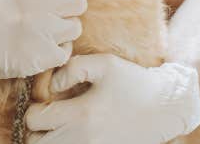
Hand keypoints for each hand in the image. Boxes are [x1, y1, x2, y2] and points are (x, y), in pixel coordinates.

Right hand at [0, 0, 86, 81]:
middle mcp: (43, 6)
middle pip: (80, 2)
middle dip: (70, 5)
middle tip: (54, 11)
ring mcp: (44, 34)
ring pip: (75, 28)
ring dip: (63, 29)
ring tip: (45, 31)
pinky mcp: (41, 58)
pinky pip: (66, 52)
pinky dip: (57, 51)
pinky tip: (41, 48)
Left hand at [26, 54, 199, 143]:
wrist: (165, 108)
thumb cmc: (134, 82)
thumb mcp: (105, 64)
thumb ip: (72, 68)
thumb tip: (52, 85)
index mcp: (81, 114)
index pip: (34, 119)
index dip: (35, 109)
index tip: (48, 103)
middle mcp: (82, 139)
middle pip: (36, 143)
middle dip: (38, 130)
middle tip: (50, 117)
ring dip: (50, 140)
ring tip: (60, 127)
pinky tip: (75, 134)